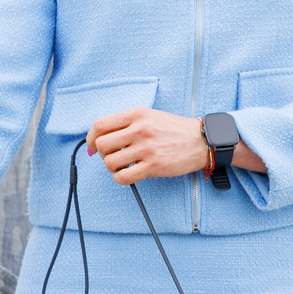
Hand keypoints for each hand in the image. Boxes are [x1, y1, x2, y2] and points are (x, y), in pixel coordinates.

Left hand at [91, 107, 207, 184]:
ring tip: (124, 165)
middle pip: (102, 145)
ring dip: (113, 167)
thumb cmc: (174, 129)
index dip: (91, 138)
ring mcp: (146, 148)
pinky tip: (129, 174)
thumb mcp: (150, 116)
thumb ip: (126, 123)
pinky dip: (121, 178)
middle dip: (103, 154)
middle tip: (114, 156)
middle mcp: (139, 130)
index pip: (100, 125)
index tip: (94, 146)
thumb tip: (100, 139)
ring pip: (110, 162)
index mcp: (136, 115)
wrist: (201, 140)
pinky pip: (124, 177)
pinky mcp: (153, 166)